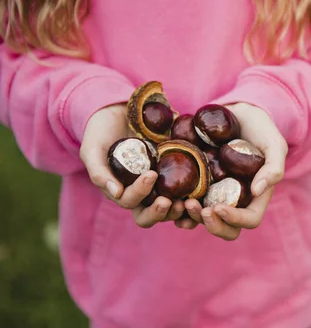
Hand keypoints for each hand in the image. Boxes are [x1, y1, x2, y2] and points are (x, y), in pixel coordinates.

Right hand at [79, 104, 185, 227]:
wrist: (119, 113)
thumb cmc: (101, 132)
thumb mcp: (92, 149)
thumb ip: (99, 171)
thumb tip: (116, 193)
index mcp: (120, 191)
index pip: (131, 201)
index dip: (140, 193)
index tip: (151, 173)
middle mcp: (140, 193)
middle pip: (150, 215)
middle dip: (161, 212)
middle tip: (171, 202)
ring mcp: (158, 186)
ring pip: (169, 209)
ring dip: (178, 211)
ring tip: (188, 202)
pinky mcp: (174, 175)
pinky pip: (185, 193)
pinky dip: (193, 200)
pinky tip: (201, 196)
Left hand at [174, 102, 287, 239]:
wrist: (239, 115)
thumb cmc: (261, 130)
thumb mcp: (274, 145)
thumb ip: (273, 168)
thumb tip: (256, 191)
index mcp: (256, 198)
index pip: (249, 220)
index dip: (235, 219)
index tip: (219, 207)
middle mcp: (235, 201)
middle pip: (226, 229)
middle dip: (211, 224)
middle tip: (198, 207)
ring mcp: (215, 195)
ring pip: (204, 220)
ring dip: (192, 218)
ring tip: (183, 202)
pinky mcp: (197, 185)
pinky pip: (186, 205)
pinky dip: (177, 208)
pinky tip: (169, 200)